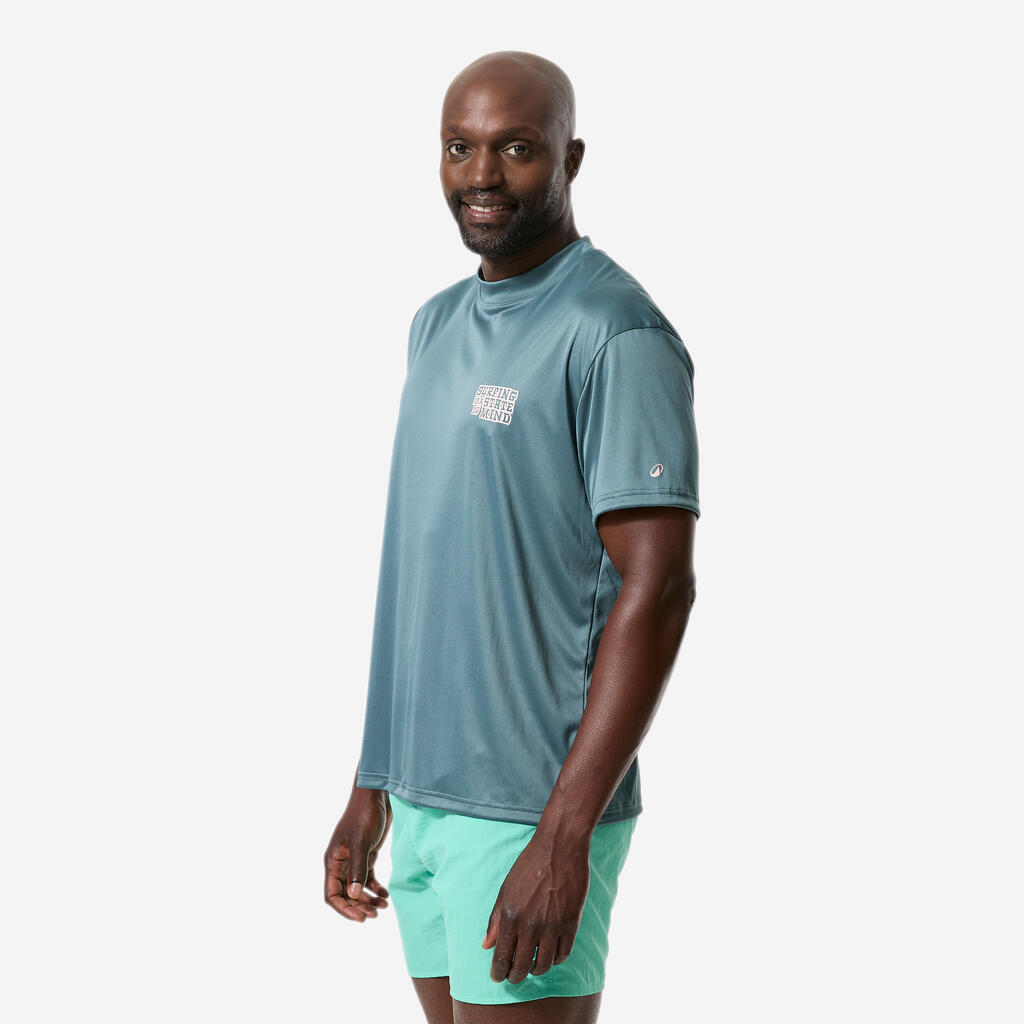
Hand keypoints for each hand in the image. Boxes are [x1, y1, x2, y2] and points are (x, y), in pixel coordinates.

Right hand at [323, 789, 391, 921]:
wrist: (377, 796)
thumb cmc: (364, 815)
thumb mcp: (360, 843)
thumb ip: (357, 869)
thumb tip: (353, 896)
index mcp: (333, 861)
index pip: (332, 894)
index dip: (344, 909)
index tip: (360, 918)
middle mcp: (341, 863)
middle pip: (346, 894)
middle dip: (359, 906)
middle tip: (375, 914)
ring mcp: (354, 859)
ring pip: (358, 888)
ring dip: (368, 899)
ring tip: (384, 906)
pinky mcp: (367, 855)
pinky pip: (368, 878)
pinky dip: (376, 887)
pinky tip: (386, 894)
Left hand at [482, 829, 591, 983]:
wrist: (559, 847)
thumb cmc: (529, 865)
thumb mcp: (505, 890)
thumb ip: (495, 920)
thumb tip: (486, 945)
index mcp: (510, 916)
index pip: (501, 958)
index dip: (498, 973)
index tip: (497, 977)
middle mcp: (530, 925)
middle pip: (521, 967)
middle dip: (515, 977)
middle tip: (513, 977)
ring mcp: (552, 925)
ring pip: (543, 965)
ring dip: (535, 970)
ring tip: (531, 967)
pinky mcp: (571, 923)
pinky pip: (563, 954)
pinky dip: (555, 960)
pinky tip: (550, 955)